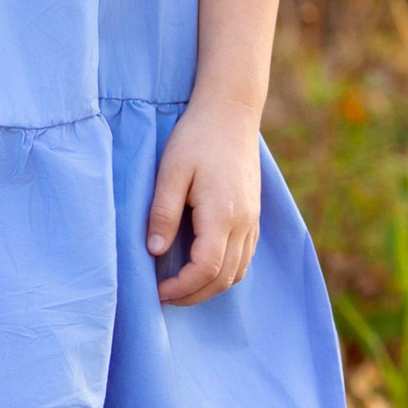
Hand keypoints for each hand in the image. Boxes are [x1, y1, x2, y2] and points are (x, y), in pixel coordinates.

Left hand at [147, 93, 262, 305]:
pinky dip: (225, 271)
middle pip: (225, 278)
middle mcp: (244, 223)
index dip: (182, 288)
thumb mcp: (170, 171)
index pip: (206, 269)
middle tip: (164, 294)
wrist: (230, 113)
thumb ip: (163, 213)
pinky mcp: (253, 215)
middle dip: (194, 294)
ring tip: (180, 285)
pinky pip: (245, 257)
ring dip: (210, 287)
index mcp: (222, 215)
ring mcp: (252, 220)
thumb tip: (154, 251)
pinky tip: (202, 266)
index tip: (157, 290)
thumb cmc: (195, 138)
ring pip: (238, 272)